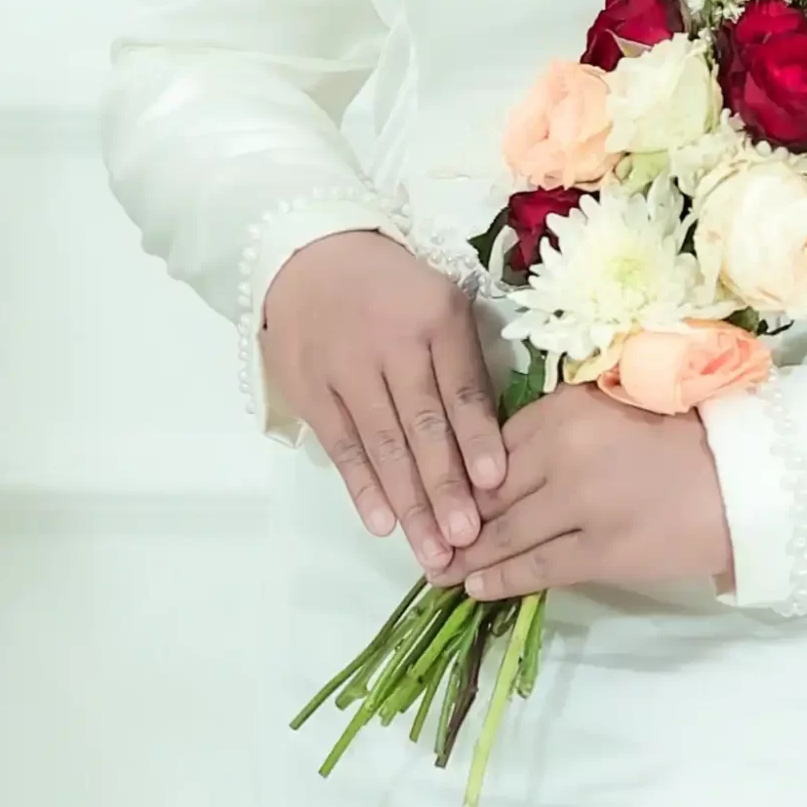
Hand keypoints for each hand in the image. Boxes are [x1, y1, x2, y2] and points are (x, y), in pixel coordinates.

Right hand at [259, 229, 508, 573]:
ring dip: (408, 502)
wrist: (311, 258)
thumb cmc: (395, 290)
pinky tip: (383, 523)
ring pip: (383, 444)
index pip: (461, 387)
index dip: (477, 437)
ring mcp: (347, 369)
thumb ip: (464, 364)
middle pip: (422, 425)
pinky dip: (362, 487)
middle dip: (444, 486)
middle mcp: (391, 344)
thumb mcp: (442, 303)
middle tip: (464, 538)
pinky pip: (341, 447)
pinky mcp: (312, 391)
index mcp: (436, 318)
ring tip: (432, 549)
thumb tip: (493, 442)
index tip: (495, 483)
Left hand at [424, 380, 735, 600]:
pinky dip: (500, 578)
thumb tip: (508, 454)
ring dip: (467, 554)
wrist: (743, 476)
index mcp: (567, 407)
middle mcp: (564, 451)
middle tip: (429, 536)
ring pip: (505, 533)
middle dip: (456, 517)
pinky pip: (536, 568)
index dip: (466, 474)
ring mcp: (580, 505)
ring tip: (439, 568)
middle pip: (490, 491)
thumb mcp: (617, 402)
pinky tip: (475, 586)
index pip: (495, 444)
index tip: (444, 490)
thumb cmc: (686, 432)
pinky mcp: (601, 552)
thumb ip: (563, 421)